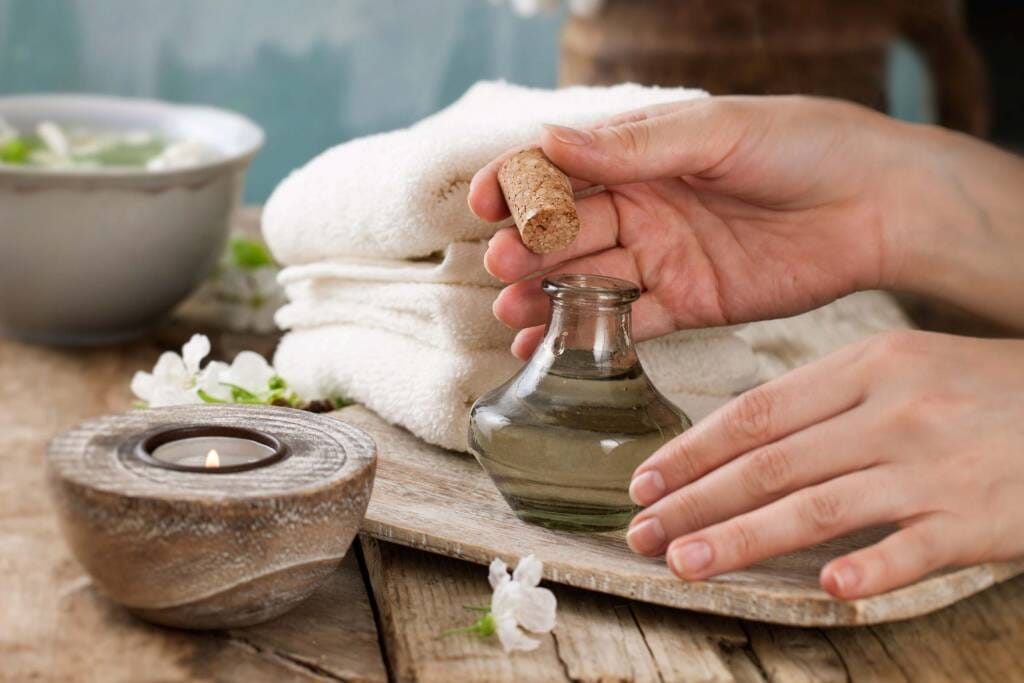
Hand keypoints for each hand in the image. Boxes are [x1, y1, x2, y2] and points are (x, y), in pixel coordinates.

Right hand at [469, 96, 1023, 360]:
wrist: (878, 203)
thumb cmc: (804, 144)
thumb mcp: (716, 132)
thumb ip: (633, 147)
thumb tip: (548, 141)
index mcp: (642, 153)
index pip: (562, 168)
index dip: (519, 183)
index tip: (487, 203)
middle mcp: (642, 206)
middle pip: (567, 230)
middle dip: (529, 248)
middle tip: (503, 266)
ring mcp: (662, 258)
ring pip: (586, 281)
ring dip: (545, 297)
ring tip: (513, 313)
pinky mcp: (689, 303)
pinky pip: (627, 325)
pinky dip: (587, 338)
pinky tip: (548, 347)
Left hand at [626, 330, 1023, 597]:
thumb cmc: (978, 390)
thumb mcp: (899, 368)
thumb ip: (824, 401)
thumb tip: (739, 440)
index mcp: (866, 367)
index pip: (755, 413)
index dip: (692, 451)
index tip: (645, 482)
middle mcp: (892, 412)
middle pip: (772, 463)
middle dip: (696, 501)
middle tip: (643, 533)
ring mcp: (934, 466)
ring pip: (819, 506)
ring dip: (745, 539)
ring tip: (689, 563)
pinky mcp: (979, 518)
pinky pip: (914, 550)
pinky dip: (869, 569)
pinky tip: (826, 589)